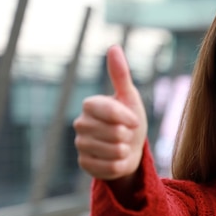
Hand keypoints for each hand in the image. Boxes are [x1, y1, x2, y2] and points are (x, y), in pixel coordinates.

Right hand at [73, 45, 147, 179]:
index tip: (134, 121)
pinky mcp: (84, 164)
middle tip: (126, 134)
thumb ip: (120, 75)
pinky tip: (117, 159)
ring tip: (122, 146)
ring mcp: (80, 145)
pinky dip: (119, 165)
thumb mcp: (129, 97)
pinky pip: (109, 168)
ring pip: (112, 151)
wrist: (130, 149)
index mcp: (90, 105)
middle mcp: (80, 124)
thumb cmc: (130, 121)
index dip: (127, 118)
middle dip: (127, 136)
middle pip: (113, 133)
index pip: (109, 111)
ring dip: (124, 151)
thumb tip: (113, 47)